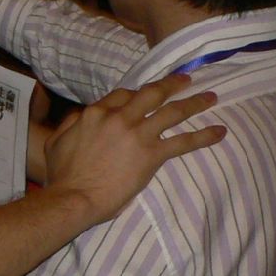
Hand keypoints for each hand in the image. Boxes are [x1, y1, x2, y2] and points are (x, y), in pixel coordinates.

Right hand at [42, 75, 224, 225]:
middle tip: (186, 79)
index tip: (147, 93)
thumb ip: (71, 123)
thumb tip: (82, 115)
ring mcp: (137, 134)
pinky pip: (183, 142)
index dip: (136, 93)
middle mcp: (119, 118)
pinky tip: (220, 131)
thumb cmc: (62, 174)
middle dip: (171, 84)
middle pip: (151, 94)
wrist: (74, 196)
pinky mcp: (152, 154)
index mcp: (95, 113)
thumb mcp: (56, 141)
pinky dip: (204, 136)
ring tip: (211, 97)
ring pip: (172, 111)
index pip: (122, 95)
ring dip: (194, 102)